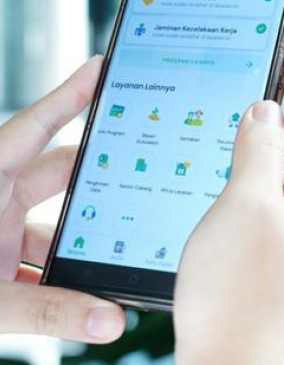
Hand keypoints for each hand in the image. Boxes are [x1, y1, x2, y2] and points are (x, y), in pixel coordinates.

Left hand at [0, 56, 124, 341]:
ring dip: (86, 243)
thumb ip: (45, 312)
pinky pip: (44, 261)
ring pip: (57, 225)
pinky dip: (67, 276)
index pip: (34, 127)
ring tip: (122, 253)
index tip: (104, 68)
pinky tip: (90, 293)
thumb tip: (109, 319)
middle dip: (102, 179)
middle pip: (59, 174)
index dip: (71, 96)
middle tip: (145, 175)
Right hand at [175, 33, 283, 364]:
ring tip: (250, 106)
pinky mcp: (275, 253)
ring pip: (280, 171)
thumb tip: (265, 113)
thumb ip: (257, 151)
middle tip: (274, 63)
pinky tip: (234, 168)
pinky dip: (250, 175)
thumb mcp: (245, 205)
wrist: (232, 364)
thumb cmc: (241, 298)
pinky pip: (265, 198)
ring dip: (264, 139)